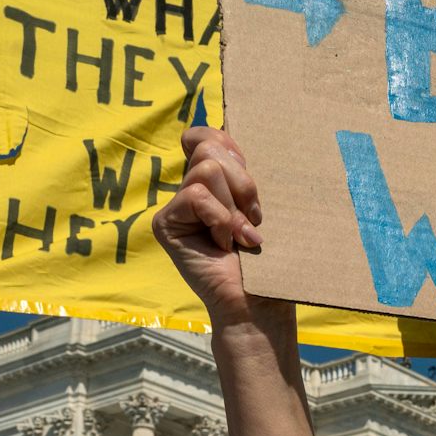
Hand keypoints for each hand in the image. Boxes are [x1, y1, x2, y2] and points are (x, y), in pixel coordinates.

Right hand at [151, 126, 286, 329]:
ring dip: (234, 207)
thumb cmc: (270, 259)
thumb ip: (243, 170)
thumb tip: (226, 133)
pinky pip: (196, 196)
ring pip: (207, 170)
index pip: (208, 135)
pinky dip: (220, 220)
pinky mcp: (165, 223)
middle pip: (210, 146)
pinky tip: (224, 246)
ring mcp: (177, 206)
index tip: (252, 189)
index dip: (231, 148)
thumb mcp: (262, 205)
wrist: (260, 302)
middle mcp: (192, 189)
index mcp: (216, 182)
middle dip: (242, 183)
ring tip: (241, 237)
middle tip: (253, 219)